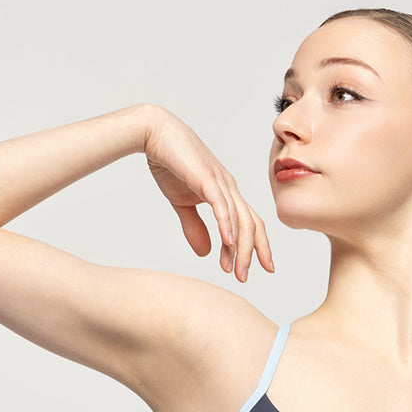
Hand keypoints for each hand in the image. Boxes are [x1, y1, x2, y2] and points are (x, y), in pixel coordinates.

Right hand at [143, 108, 273, 282]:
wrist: (154, 134)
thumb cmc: (170, 164)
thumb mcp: (183, 203)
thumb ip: (195, 227)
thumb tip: (206, 252)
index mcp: (227, 194)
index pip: (249, 224)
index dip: (256, 247)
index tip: (257, 269)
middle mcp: (230, 189)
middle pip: (251, 225)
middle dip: (252, 254)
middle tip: (245, 277)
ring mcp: (220, 182)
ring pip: (240, 219)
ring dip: (239, 248)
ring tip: (236, 269)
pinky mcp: (207, 178)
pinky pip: (222, 205)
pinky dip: (227, 225)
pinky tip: (228, 242)